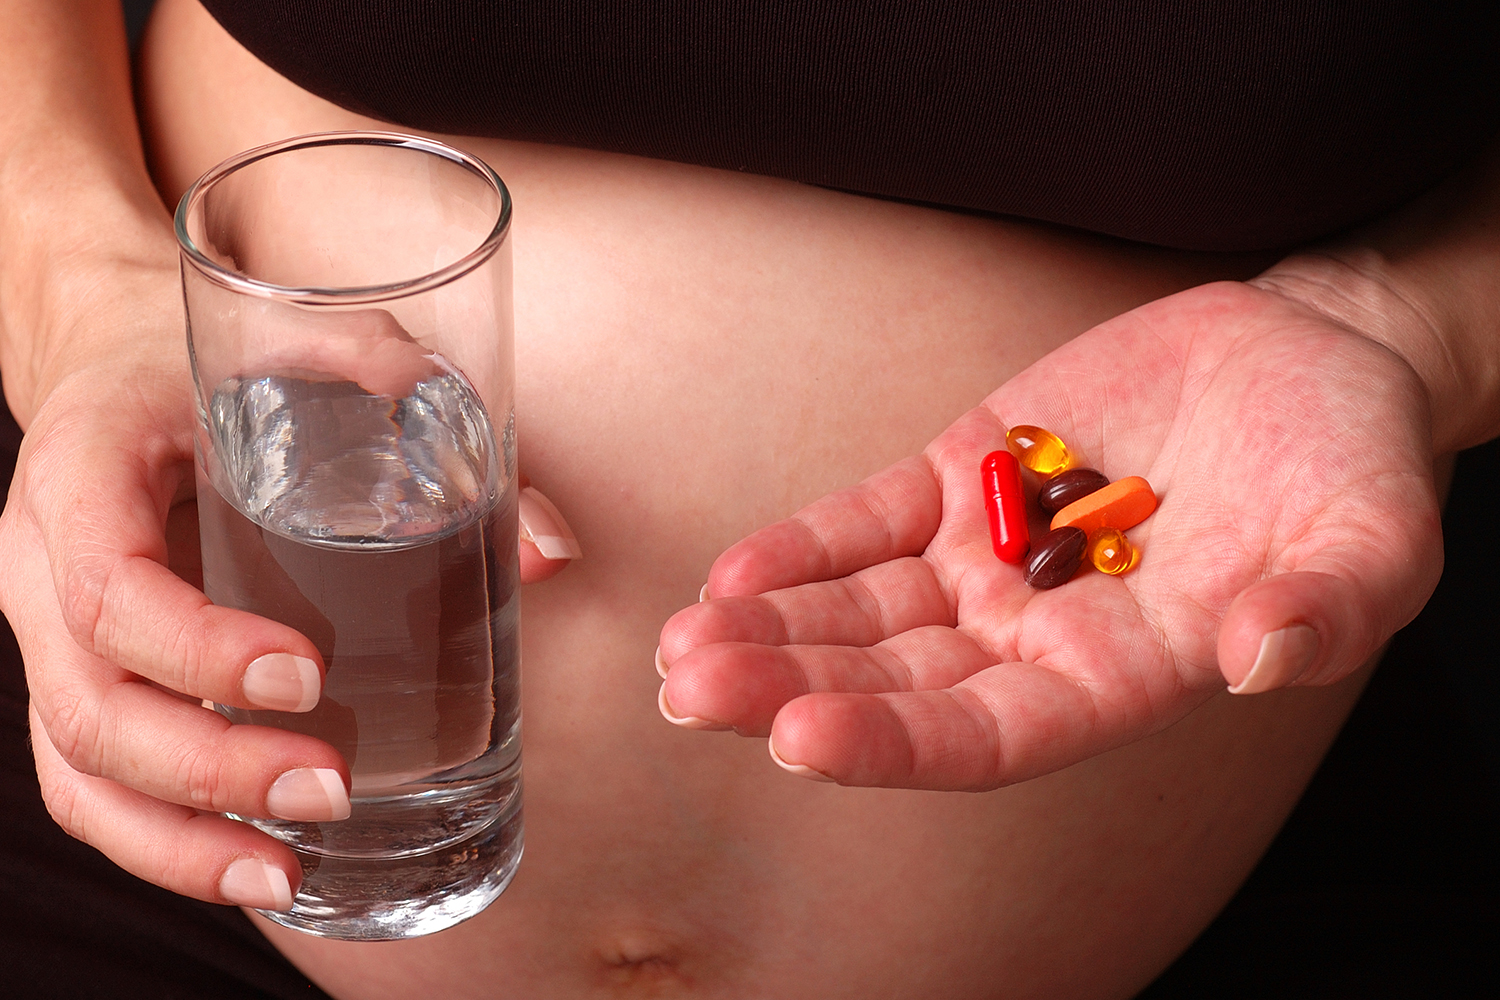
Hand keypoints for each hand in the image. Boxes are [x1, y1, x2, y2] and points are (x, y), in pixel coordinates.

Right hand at [0, 297, 576, 908]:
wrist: (119, 363)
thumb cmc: (218, 358)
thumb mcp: (304, 339)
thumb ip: (413, 400)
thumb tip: (546, 542)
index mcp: (80, 472)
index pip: (105, 587)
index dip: (196, 648)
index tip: (306, 670)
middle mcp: (40, 566)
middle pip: (90, 708)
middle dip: (210, 768)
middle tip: (330, 785)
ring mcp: (50, 637)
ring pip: (79, 771)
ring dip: (182, 839)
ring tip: (291, 872)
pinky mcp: (85, 681)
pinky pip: (95, 786)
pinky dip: (167, 844)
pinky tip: (258, 867)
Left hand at [657, 281, 1442, 789]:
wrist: (1309, 361)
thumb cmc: (1350, 468)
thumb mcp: (1374, 540)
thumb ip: (1327, 607)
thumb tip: (1261, 654)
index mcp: (1120, 675)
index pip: (986, 736)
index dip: (891, 744)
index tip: (796, 741)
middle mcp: (1036, 631)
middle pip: (893, 681)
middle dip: (789, 689)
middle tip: (691, 691)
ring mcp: (988, 553)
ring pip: (861, 610)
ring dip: (770, 628)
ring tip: (681, 644)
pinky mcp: (964, 473)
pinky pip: (869, 520)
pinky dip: (804, 546)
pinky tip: (734, 574)